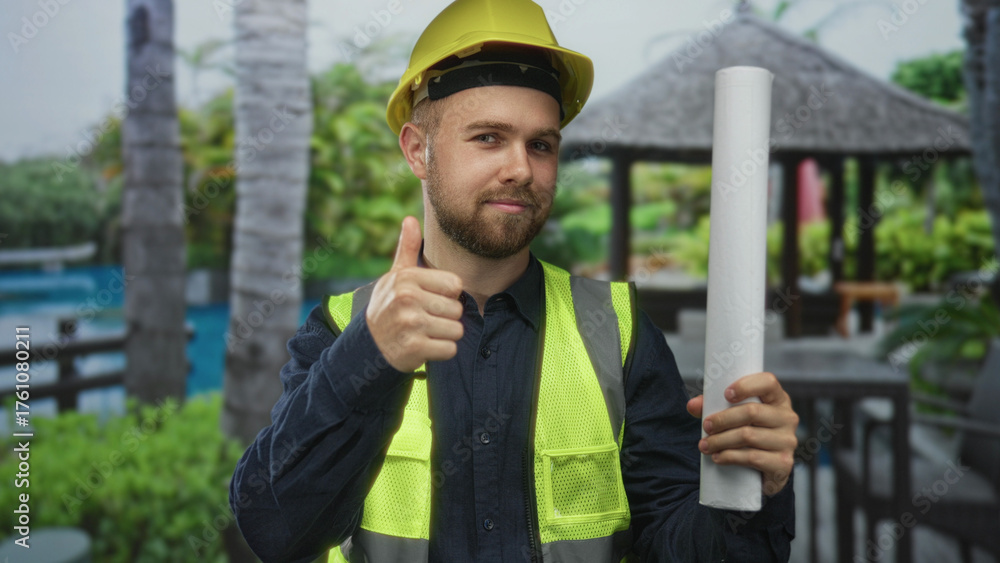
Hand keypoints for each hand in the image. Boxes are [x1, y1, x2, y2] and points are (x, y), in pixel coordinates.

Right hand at [366, 216, 463, 372]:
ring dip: (444, 335)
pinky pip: (450, 350)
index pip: (455, 284)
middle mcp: (407, 299)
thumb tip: (410, 218)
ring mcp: (410, 324)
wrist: (369, 344)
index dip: (447, 295)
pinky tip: (424, 346)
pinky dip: (441, 351)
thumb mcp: (396, 275)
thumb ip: (407, 248)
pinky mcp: (414, 348)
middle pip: (457, 309)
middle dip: (446, 317)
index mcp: (407, 278)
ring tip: (424, 332)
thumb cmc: (389, 305)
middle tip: (425, 319)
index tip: (429, 299)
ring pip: (456, 330)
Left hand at [686, 372, 798, 495]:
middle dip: (723, 419)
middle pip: (752, 411)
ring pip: (748, 436)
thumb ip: (713, 406)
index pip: (768, 382)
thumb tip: (692, 405)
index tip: (726, 394)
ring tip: (705, 445)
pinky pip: (752, 457)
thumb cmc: (749, 432)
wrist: (765, 469)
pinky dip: (730, 456)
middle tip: (706, 426)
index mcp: (777, 398)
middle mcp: (787, 417)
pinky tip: (718, 457)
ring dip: (720, 440)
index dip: (746, 386)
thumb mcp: (733, 415)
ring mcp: (788, 441)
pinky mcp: (783, 463)